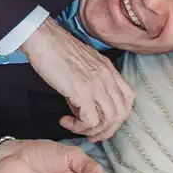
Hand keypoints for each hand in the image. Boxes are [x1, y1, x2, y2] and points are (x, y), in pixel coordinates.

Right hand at [22, 19, 133, 140]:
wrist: (43, 38)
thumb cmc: (56, 50)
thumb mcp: (82, 65)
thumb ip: (88, 83)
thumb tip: (81, 105)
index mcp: (109, 70)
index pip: (128, 98)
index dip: (118, 116)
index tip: (102, 122)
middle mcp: (108, 78)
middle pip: (121, 114)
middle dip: (106, 130)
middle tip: (90, 134)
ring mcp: (97, 85)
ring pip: (109, 120)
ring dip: (92, 130)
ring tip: (75, 128)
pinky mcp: (83, 92)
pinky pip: (91, 121)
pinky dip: (79, 127)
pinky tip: (65, 121)